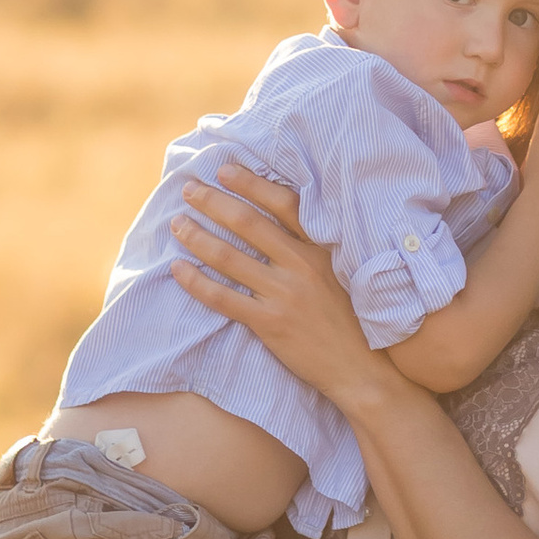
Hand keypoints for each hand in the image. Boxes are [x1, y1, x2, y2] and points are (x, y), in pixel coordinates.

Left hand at [170, 164, 386, 409]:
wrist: (362, 368)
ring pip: (229, 257)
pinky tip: (177, 269)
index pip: (283, 204)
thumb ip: (315, 247)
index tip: (226, 170)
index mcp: (322, 248)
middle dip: (214, 202)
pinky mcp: (269, 323)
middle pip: (249, 224)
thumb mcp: (343, 272)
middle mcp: (302, 266)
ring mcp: (284, 295)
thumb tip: (278, 221)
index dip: (252, 184)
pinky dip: (196, 282)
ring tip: (177, 223)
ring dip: (197, 236)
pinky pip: (223, 298)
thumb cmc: (353, 318)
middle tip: (190, 188)